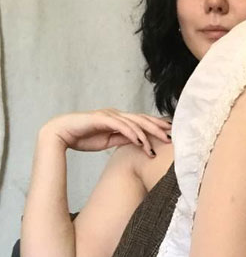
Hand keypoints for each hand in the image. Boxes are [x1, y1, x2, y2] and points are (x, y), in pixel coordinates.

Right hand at [43, 109, 171, 155]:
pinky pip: (120, 125)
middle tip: (172, 136)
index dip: (157, 126)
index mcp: (119, 119)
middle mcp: (116, 114)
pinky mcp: (101, 118)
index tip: (171, 133)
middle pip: (142, 119)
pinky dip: (132, 133)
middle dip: (158, 127)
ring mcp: (109, 115)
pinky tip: (141, 141)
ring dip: (148, 133)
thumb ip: (123, 139)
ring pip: (134, 122)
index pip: (142, 121)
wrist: (60, 133)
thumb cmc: (83, 137)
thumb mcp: (108, 141)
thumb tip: (139, 142)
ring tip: (160, 141)